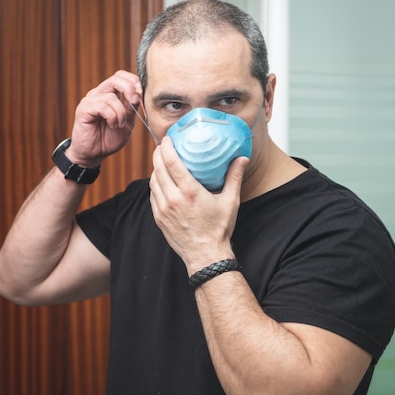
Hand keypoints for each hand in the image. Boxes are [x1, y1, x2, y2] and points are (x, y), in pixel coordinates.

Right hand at [68, 70, 141, 166]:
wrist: (94, 154)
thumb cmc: (109, 138)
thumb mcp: (127, 122)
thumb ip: (132, 108)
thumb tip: (140, 94)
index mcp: (109, 94)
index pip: (121, 76)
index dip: (134, 82)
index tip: (141, 96)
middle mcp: (98, 94)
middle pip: (116, 79)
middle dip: (130, 90)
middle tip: (133, 104)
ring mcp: (90, 101)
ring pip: (111, 97)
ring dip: (120, 113)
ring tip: (119, 125)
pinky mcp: (83, 110)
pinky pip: (102, 106)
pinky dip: (112, 117)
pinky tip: (112, 125)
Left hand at [149, 137, 247, 272]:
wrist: (205, 255)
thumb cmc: (219, 229)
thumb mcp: (230, 202)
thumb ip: (234, 177)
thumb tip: (242, 158)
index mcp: (189, 192)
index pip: (171, 162)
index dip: (166, 147)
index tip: (168, 139)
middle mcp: (173, 199)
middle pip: (158, 168)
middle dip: (158, 154)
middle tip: (163, 146)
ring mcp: (163, 209)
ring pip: (153, 181)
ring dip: (155, 169)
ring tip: (162, 162)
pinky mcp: (159, 218)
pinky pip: (152, 195)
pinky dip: (155, 185)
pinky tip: (162, 181)